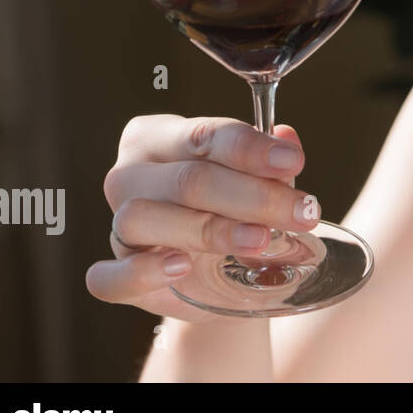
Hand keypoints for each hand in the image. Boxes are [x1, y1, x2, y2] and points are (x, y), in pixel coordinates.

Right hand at [85, 114, 319, 322]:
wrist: (219, 276)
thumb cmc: (233, 208)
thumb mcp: (257, 180)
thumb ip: (271, 161)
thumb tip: (287, 139)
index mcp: (159, 137)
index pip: (206, 135)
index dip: (252, 149)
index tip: (294, 163)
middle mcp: (130, 176)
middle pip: (188, 180)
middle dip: (253, 196)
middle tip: (302, 212)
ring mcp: (117, 227)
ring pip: (145, 219)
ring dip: (210, 230)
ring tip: (260, 239)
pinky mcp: (116, 278)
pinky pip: (110, 277)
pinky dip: (142, 272)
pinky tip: (182, 267)